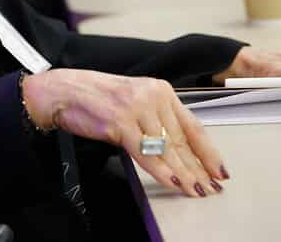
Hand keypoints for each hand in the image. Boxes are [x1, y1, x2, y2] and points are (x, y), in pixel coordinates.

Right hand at [22, 69, 226, 197]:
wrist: (60, 91)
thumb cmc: (93, 98)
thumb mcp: (132, 102)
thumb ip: (155, 120)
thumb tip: (178, 151)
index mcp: (159, 89)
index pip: (192, 124)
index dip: (208, 151)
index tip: (220, 170)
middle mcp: (152, 95)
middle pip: (182, 140)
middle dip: (198, 168)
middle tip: (210, 188)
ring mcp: (136, 108)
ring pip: (166, 149)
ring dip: (183, 174)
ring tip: (195, 190)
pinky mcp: (120, 122)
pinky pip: (146, 153)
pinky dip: (161, 171)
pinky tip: (173, 182)